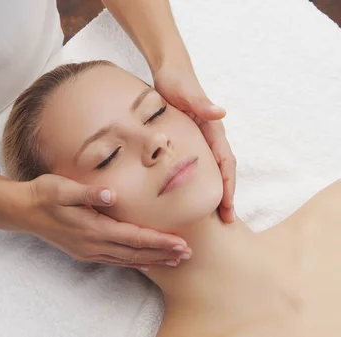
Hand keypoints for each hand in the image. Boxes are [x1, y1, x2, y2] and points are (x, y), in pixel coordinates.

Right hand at [13, 174, 192, 270]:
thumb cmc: (44, 194)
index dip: (159, 242)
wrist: (23, 209)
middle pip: (135, 253)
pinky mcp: (83, 250)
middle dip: (163, 254)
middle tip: (187, 255)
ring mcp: (88, 250)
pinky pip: (114, 260)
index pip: (134, 238)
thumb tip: (113, 195)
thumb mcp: (64, 188)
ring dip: (152, 260)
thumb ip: (90, 192)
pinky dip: (133, 262)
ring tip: (173, 261)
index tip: (181, 243)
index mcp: (93, 228)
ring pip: (127, 260)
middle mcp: (93, 244)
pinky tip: (143, 263)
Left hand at [153, 66, 235, 222]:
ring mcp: (200, 140)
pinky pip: (196, 166)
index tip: (227, 207)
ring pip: (210, 171)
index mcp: (212, 129)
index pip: (225, 163)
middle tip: (225, 221)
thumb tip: (220, 113)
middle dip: (225, 196)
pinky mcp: (188, 141)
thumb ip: (201, 102)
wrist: (168, 70)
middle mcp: (210, 136)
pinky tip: (190, 196)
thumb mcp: (185, 91)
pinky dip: (198, 182)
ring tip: (211, 215)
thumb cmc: (176, 80)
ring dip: (213, 192)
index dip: (228, 186)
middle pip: (222, 172)